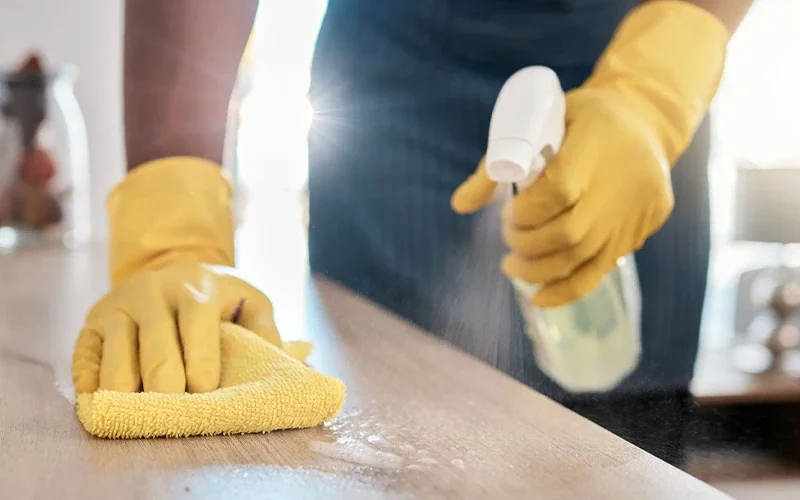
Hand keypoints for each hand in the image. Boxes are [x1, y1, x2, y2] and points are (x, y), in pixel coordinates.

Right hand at [72, 264, 281, 393]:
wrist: (172, 266)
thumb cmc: (220, 297)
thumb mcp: (251, 300)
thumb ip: (267, 331)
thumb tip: (286, 369)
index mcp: (195, 288)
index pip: (196, 324)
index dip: (200, 360)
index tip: (205, 390)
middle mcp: (151, 293)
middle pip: (154, 347)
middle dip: (165, 384)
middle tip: (173, 409)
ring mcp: (116, 307)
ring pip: (115, 358)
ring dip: (128, 392)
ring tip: (141, 414)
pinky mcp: (91, 324)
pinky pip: (84, 358)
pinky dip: (92, 385)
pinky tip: (106, 403)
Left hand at [452, 89, 673, 307]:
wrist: (646, 120)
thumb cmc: (579, 121)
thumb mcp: (540, 122)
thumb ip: (497, 163)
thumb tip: (458, 205)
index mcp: (593, 145)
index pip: (556, 191)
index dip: (524, 211)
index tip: (507, 212)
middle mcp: (620, 183)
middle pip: (568, 232)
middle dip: (527, 243)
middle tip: (509, 238)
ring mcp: (632, 212)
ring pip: (582, 256)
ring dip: (539, 270)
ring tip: (514, 266)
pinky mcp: (638, 232)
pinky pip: (601, 271)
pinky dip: (567, 290)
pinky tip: (540, 297)